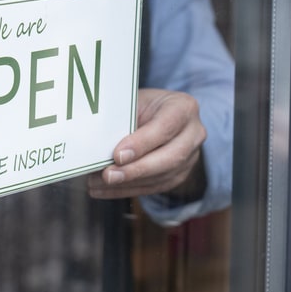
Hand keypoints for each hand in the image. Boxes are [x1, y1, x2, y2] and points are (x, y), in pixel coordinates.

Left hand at [87, 88, 206, 199]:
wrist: (159, 115)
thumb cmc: (144, 106)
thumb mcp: (135, 102)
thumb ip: (123, 118)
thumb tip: (97, 141)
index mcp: (184, 108)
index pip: (165, 127)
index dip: (142, 143)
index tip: (118, 155)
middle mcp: (193, 134)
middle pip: (169, 157)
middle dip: (135, 170)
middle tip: (108, 175)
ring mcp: (190, 157)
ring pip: (161, 176)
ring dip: (127, 183)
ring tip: (99, 183)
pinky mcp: (179, 175)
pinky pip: (154, 187)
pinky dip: (127, 190)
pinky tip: (106, 189)